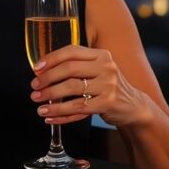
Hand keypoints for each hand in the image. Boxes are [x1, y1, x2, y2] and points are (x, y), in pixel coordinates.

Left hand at [30, 45, 150, 126]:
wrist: (134, 106)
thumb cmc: (109, 87)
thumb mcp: (98, 71)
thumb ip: (77, 67)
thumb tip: (43, 70)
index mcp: (101, 55)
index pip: (71, 51)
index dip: (51, 58)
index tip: (36, 68)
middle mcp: (106, 67)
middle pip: (69, 69)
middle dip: (47, 78)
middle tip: (34, 87)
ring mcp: (109, 85)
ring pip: (72, 89)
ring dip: (51, 96)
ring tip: (38, 103)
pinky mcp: (108, 103)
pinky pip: (78, 108)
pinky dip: (61, 113)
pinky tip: (49, 116)